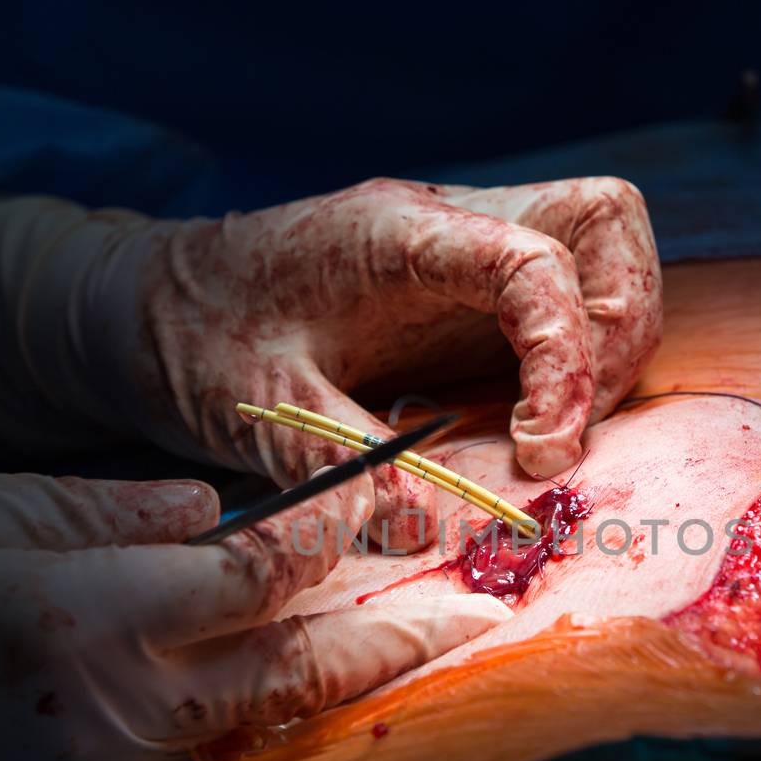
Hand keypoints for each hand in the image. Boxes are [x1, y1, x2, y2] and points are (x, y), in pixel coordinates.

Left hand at [0, 178, 662, 547]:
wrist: (141, 308)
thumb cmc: (186, 337)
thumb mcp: (249, 405)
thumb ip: (340, 465)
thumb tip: (432, 535)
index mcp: (398, 234)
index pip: (538, 260)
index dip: (569, 356)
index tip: (541, 448)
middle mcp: (447, 229)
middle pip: (603, 226)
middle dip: (619, 328)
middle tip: (565, 426)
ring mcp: (462, 257)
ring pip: (597, 262)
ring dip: (603, 349)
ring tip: (545, 435)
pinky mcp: (463, 296)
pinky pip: (556, 310)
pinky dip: (568, 367)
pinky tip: (520, 428)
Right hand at [0, 474, 507, 760]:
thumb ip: (99, 507)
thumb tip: (210, 506)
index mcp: (86, 607)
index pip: (256, 570)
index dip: (334, 534)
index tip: (392, 500)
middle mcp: (118, 693)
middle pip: (296, 664)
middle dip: (399, 634)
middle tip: (483, 610)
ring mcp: (106, 759)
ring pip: (264, 715)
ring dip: (357, 679)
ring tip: (435, 647)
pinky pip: (204, 747)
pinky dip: (273, 716)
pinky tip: (321, 691)